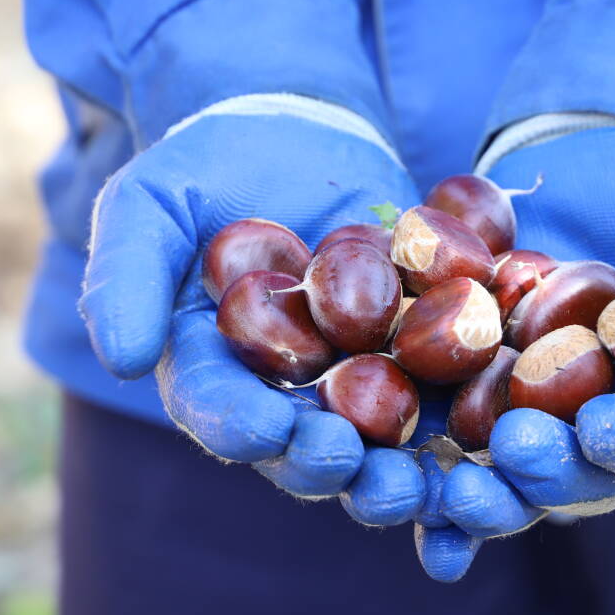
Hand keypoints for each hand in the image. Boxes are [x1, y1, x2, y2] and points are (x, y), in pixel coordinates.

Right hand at [78, 103, 425, 523]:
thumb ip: (126, 275)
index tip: (269, 431)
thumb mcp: (149, 203)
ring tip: (424, 482)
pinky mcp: (419, 355)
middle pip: (302, 448)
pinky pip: (444, 399)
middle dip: (328, 466)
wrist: (296, 132)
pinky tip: (491, 444)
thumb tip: (123, 357)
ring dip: (400, 473)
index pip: (219, 410)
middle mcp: (283, 394)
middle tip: (357, 467)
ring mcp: (355, 380)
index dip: (241, 427)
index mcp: (212, 371)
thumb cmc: (206, 167)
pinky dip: (467, 428)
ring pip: (378, 444)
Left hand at [436, 126, 614, 555]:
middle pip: (577, 477)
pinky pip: (440, 448)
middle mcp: (594, 425)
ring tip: (455, 495)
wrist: (580, 154)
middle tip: (515, 452)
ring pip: (507, 479)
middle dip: (547, 475)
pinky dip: (424, 488)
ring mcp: (525, 415)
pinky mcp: (461, 392)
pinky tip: (409, 517)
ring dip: (482, 500)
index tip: (600, 429)